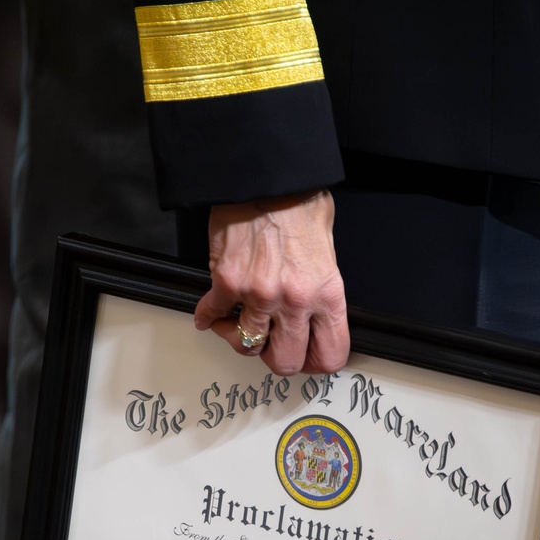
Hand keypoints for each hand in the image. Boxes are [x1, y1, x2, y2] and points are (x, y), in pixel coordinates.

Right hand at [194, 190, 349, 374]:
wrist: (266, 176)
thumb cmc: (299, 202)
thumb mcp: (329, 249)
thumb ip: (321, 287)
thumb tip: (314, 311)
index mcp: (326, 294)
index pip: (329, 354)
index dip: (316, 363)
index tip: (307, 358)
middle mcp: (294, 301)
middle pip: (285, 362)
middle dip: (277, 357)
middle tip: (271, 346)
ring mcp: (259, 295)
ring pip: (247, 344)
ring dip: (242, 337)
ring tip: (240, 323)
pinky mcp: (227, 282)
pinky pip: (213, 315)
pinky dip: (210, 317)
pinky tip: (211, 313)